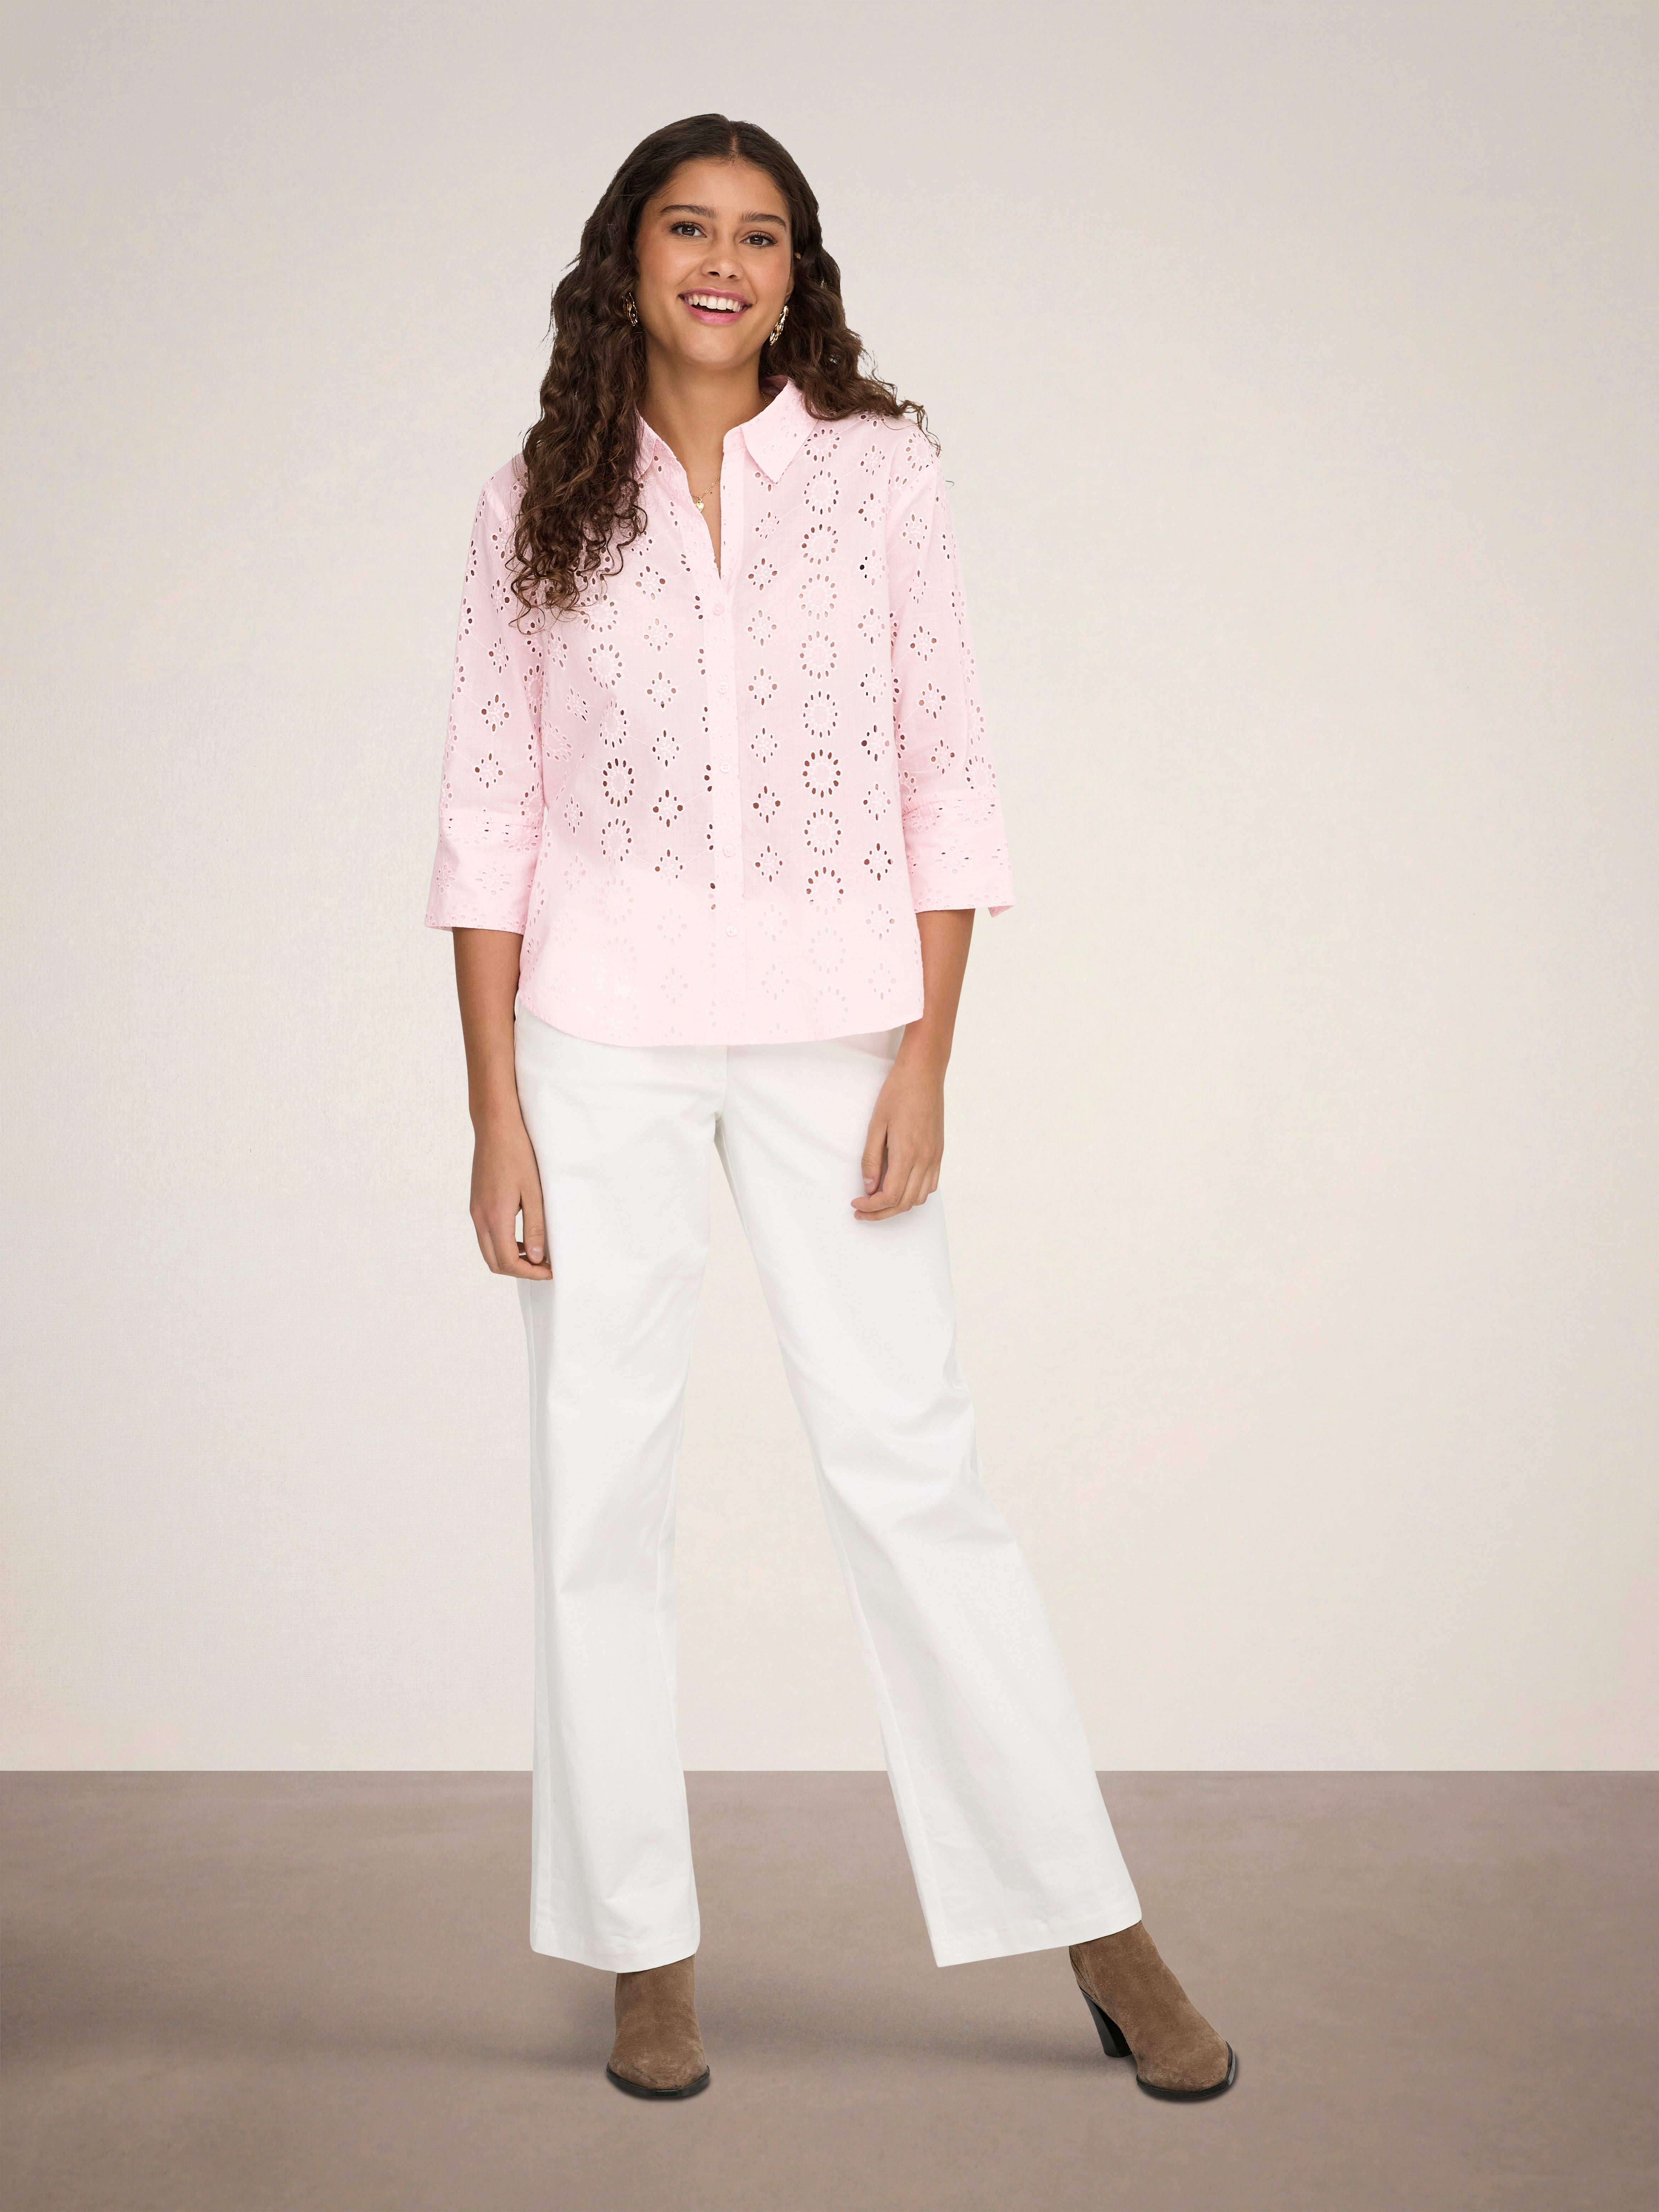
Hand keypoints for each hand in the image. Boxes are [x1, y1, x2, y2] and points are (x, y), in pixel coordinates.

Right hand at [469, 1106, 552, 1276]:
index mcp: (495, 1217)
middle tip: (543, 1267)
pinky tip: (522, 1236)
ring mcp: (475, 1211)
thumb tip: (537, 1258)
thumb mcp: (534, 1193)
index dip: (530, 1273)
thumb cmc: (518, 1155)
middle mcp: (480, 1218)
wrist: (495, 1128)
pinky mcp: (476, 1204)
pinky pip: (486, 1235)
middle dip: (519, 1271)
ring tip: (536, 1254)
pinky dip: (503, 1244)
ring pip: (488, 1250)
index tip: (550, 1271)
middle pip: (494, 1263)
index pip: (508, 1262)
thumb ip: (535, 1227)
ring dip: (510, 1258)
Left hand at [852, 1048, 944, 1220]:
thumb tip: (869, 1187)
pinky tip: (900, 1186)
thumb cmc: (896, 1094)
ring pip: (919, 1197)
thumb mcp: (876, 1125)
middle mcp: (925, 1159)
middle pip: (904, 1203)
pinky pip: (931, 1184)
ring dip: (898, 1205)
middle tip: (862, 1210)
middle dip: (881, 1213)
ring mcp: (935, 1156)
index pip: (890, 1196)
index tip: (856, 1203)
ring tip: (879, 1201)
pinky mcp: (939, 1152)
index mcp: (907, 1153)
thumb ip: (871, 1159)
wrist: (923, 1073)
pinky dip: (914, 1193)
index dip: (871, 1206)